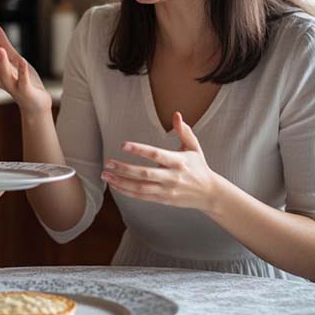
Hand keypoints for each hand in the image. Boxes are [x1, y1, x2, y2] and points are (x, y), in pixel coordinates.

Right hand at [0, 22, 51, 115]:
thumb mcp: (12, 58)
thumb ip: (2, 42)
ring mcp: (14, 86)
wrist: (35, 105)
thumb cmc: (23, 81)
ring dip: (2, 62)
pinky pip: (23, 82)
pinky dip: (22, 72)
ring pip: (5, 74)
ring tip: (0, 49)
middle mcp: (2, 79)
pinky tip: (23, 61)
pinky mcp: (26, 91)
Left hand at [101, 112, 217, 212]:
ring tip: (105, 175)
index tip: (123, 145)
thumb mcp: (194, 147)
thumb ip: (184, 131)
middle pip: (144, 173)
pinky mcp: (163, 200)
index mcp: (178, 161)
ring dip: (121, 181)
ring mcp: (166, 190)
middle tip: (108, 163)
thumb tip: (176, 115)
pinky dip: (127, 191)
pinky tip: (115, 185)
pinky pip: (142, 196)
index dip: (139, 149)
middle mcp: (172, 177)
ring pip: (140, 187)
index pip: (156, 154)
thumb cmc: (199, 167)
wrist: (209, 193)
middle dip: (124, 168)